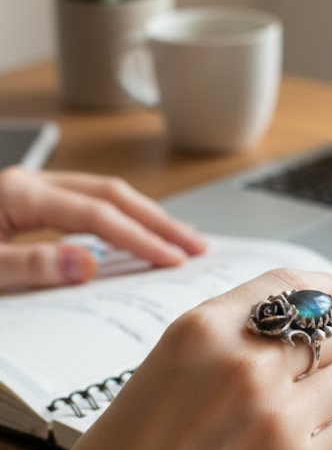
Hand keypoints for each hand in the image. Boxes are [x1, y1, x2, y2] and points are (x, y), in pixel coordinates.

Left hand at [0, 166, 205, 290]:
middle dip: (156, 220)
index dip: (138, 236)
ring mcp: (30, 190)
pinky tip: (136, 235)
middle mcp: (29, 183)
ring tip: (179, 239)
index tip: (172, 258)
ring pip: (102, 194)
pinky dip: (118, 220)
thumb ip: (30, 266)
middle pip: (110, 193)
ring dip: (142, 217)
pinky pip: (85, 205)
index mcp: (17, 193)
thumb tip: (88, 265)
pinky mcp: (28, 204)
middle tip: (196, 246)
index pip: (96, 213)